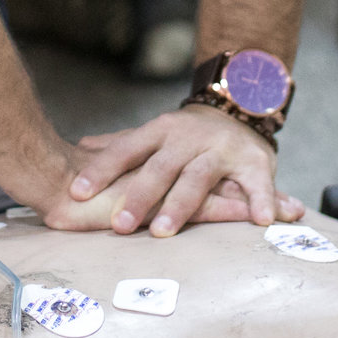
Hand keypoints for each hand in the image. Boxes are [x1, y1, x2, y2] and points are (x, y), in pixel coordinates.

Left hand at [61, 104, 305, 235]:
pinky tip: (257, 222)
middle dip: (139, 196)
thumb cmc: (187, 135)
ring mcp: (221, 149)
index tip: (77, 192)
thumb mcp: (154, 133)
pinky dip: (261, 201)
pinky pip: (257, 184)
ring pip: (198, 178)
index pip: (126, 149)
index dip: (102, 170)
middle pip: (160, 167)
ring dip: (179, 206)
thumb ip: (121, 145)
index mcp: (160, 130)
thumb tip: (77, 148)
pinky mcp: (254, 162)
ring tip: (162, 231)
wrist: (241, 105)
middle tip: (119, 224)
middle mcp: (189, 137)